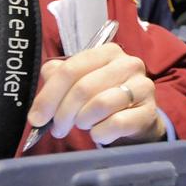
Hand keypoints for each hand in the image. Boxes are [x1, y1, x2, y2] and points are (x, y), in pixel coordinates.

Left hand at [26, 43, 164, 145]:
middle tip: (58, 129)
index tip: (37, 118)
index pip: (70, 69)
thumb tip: (43, 95)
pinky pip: (116, 123)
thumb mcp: (79, 83)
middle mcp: (128, 64)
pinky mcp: (149, 111)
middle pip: (83, 88)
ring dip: (83, 121)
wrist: (135, 119)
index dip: (49, 96)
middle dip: (63, 113)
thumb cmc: (102, 98)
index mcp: (107, 52)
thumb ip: (58, 79)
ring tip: (84, 125)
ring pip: (100, 104)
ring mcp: (142, 86)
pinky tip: (99, 133)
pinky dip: (101, 133)